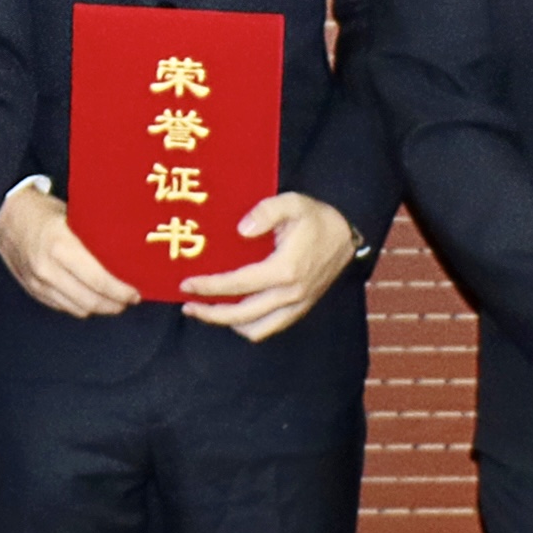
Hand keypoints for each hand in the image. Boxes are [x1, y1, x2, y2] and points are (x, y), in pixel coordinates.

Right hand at [0, 182, 137, 316]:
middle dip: (114, 305)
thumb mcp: (72, 214)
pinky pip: (61, 307)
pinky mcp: (31, 289)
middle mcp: (47, 269)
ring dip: (97, 308)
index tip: (135, 293)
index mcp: (61, 246)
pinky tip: (88, 297)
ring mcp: (37, 282)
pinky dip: (78, 306)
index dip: (121, 292)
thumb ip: (94, 237)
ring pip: (76, 309)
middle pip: (90, 301)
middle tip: (128, 300)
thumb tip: (126, 253)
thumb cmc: (40, 208)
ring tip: (111, 301)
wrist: (2, 212)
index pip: (99, 281)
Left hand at [179, 193, 359, 342]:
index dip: (209, 287)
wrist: (347, 235)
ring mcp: (297, 305)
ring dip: (228, 324)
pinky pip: (270, 327)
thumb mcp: (292, 202)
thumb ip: (266, 212)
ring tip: (206, 310)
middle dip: (211, 313)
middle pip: (242, 316)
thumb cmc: (316, 217)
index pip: (238, 285)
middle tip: (188, 304)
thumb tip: (240, 230)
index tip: (186, 284)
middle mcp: (291, 294)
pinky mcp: (300, 309)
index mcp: (285, 269)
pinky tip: (232, 314)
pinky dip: (248, 326)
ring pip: (256, 329)